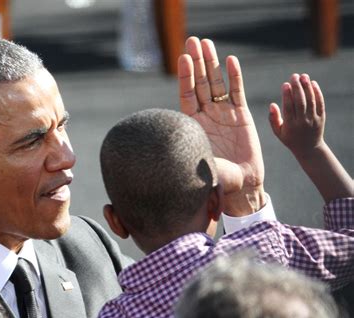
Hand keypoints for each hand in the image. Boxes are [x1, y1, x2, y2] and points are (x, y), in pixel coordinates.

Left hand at [178, 37, 264, 214]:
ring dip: (212, 63)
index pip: (187, 95)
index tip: (182, 59)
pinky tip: (230, 60)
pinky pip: (237, 92)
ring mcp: (224, 113)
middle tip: (192, 41)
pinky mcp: (241, 116)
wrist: (240, 184)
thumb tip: (169, 148)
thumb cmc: (215, 178)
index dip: (185, 77)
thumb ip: (189, 154)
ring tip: (206, 43)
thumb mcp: (198, 165)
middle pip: (200, 83)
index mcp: (192, 124)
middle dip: (196, 62)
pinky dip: (235, 76)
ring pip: (217, 83)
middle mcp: (206, 115)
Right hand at [269, 73, 324, 157]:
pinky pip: (320, 104)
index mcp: (290, 125)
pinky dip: (317, 93)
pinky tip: (313, 83)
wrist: (308, 149)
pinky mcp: (321, 118)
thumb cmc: (289, 138)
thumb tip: (272, 104)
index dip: (287, 95)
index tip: (285, 84)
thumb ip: (273, 118)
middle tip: (294, 76)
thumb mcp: (278, 132)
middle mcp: (302, 122)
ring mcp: (313, 120)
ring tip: (303, 76)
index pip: (289, 108)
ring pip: (311, 101)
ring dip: (307, 87)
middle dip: (297, 88)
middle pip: (300, 102)